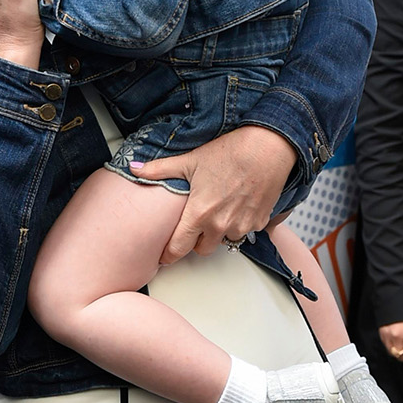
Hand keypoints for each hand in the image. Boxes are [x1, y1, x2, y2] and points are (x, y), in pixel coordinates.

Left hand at [132, 125, 297, 261]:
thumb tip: (133, 167)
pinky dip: (239, 223)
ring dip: (218, 232)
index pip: (178, 249)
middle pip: (201, 250)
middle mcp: (220, 226)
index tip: (164, 255)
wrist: (269, 148)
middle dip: (195, 241)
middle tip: (194, 224)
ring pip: (224, 241)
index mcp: (199, 214)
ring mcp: (242, 226)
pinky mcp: (259, 223)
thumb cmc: (230, 152)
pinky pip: (244, 232)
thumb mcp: (190, 160)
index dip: (169, 254)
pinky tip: (237, 204)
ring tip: (218, 209)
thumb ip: (160, 169)